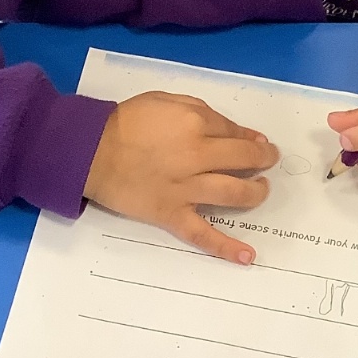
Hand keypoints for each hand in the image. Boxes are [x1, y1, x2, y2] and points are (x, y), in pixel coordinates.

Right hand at [84, 91, 278, 262]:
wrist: (89, 151)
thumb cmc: (126, 122)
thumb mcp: (165, 101)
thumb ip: (201, 112)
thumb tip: (235, 130)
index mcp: (195, 125)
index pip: (235, 133)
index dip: (250, 138)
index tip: (256, 143)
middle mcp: (196, 157)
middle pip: (243, 160)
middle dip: (262, 160)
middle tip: (268, 162)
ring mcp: (186, 190)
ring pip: (234, 194)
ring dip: (255, 193)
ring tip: (261, 190)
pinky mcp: (172, 214)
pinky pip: (203, 234)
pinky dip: (226, 247)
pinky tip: (248, 256)